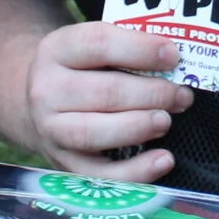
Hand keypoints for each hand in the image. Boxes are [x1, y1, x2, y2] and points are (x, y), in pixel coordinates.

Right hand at [21, 21, 191, 180]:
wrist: (36, 103)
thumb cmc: (80, 71)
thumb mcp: (92, 48)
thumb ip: (128, 47)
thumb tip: (175, 59)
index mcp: (57, 50)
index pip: (99, 44)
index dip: (141, 49)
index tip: (173, 56)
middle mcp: (47, 90)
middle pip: (104, 92)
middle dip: (151, 94)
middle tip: (181, 95)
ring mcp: (52, 130)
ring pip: (95, 132)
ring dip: (139, 126)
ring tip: (166, 120)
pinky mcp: (65, 164)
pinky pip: (100, 175)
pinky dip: (135, 170)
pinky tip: (163, 159)